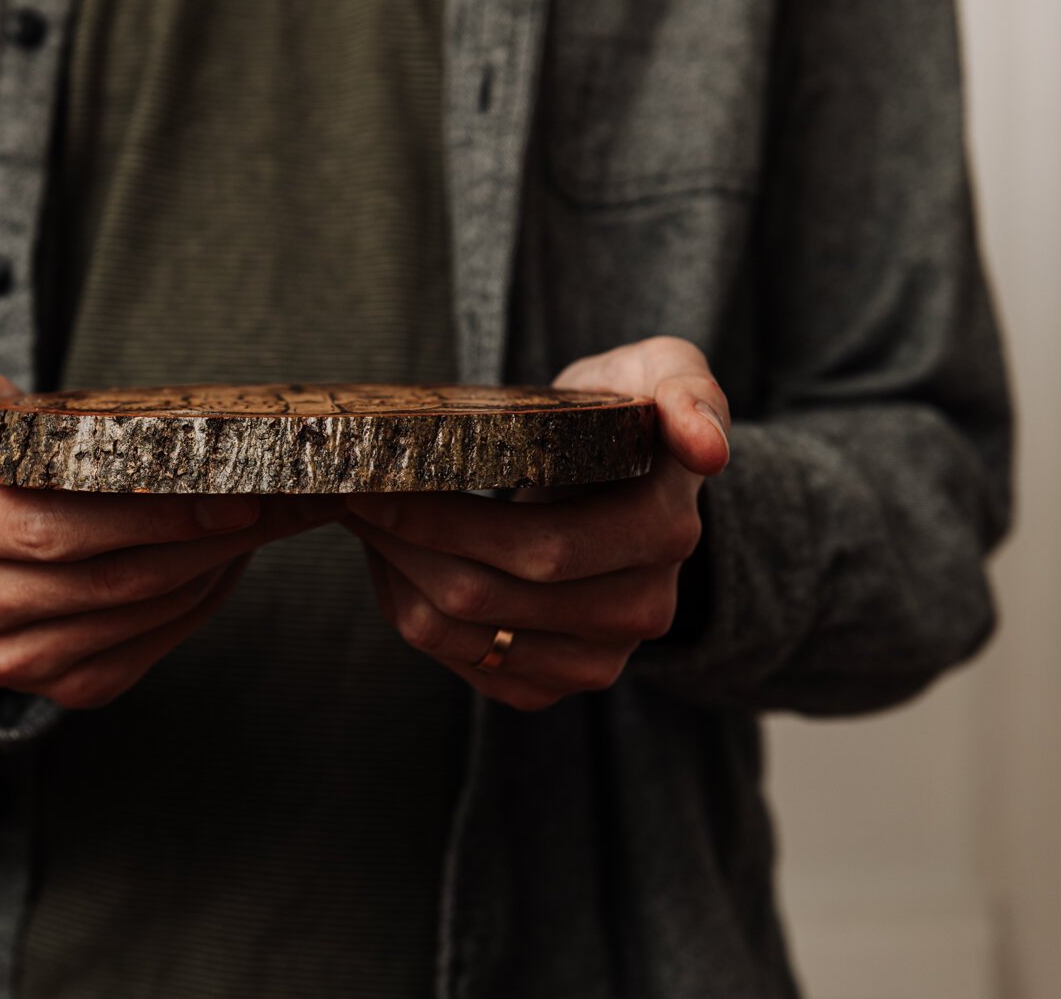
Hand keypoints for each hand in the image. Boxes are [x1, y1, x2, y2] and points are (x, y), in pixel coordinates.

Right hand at [0, 358, 341, 707]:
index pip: (45, 523)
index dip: (136, 508)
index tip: (202, 475)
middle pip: (98, 571)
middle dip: (188, 530)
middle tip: (255, 497)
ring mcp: (3, 656)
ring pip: (128, 610)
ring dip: (205, 564)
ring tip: (252, 519)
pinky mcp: (55, 687)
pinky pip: (143, 650)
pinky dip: (195, 603)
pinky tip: (219, 561)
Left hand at [344, 336, 729, 710]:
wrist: (624, 488)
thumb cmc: (627, 413)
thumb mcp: (665, 372)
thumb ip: (688, 392)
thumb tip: (708, 448)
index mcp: (665, 534)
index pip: (542, 550)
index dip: (447, 520)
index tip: (382, 475)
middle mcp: (640, 613)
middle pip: (486, 595)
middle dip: (403, 538)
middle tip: (352, 487)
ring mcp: (596, 662)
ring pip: (458, 632)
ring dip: (393, 570)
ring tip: (364, 513)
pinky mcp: (549, 687)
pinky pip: (455, 660)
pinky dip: (408, 605)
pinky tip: (396, 553)